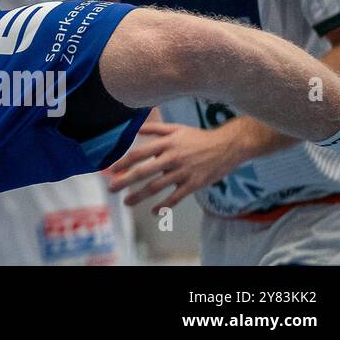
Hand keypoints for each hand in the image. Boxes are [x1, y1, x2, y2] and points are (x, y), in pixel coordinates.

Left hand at [106, 120, 244, 212]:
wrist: (227, 146)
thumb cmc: (198, 137)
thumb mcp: (176, 128)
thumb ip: (155, 128)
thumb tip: (135, 128)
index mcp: (166, 143)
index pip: (139, 153)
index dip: (124, 162)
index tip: (111, 169)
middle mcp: (172, 158)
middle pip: (144, 171)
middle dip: (125, 180)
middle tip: (111, 188)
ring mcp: (183, 172)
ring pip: (157, 187)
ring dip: (139, 195)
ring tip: (126, 201)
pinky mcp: (194, 184)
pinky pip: (176, 198)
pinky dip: (164, 206)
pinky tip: (153, 211)